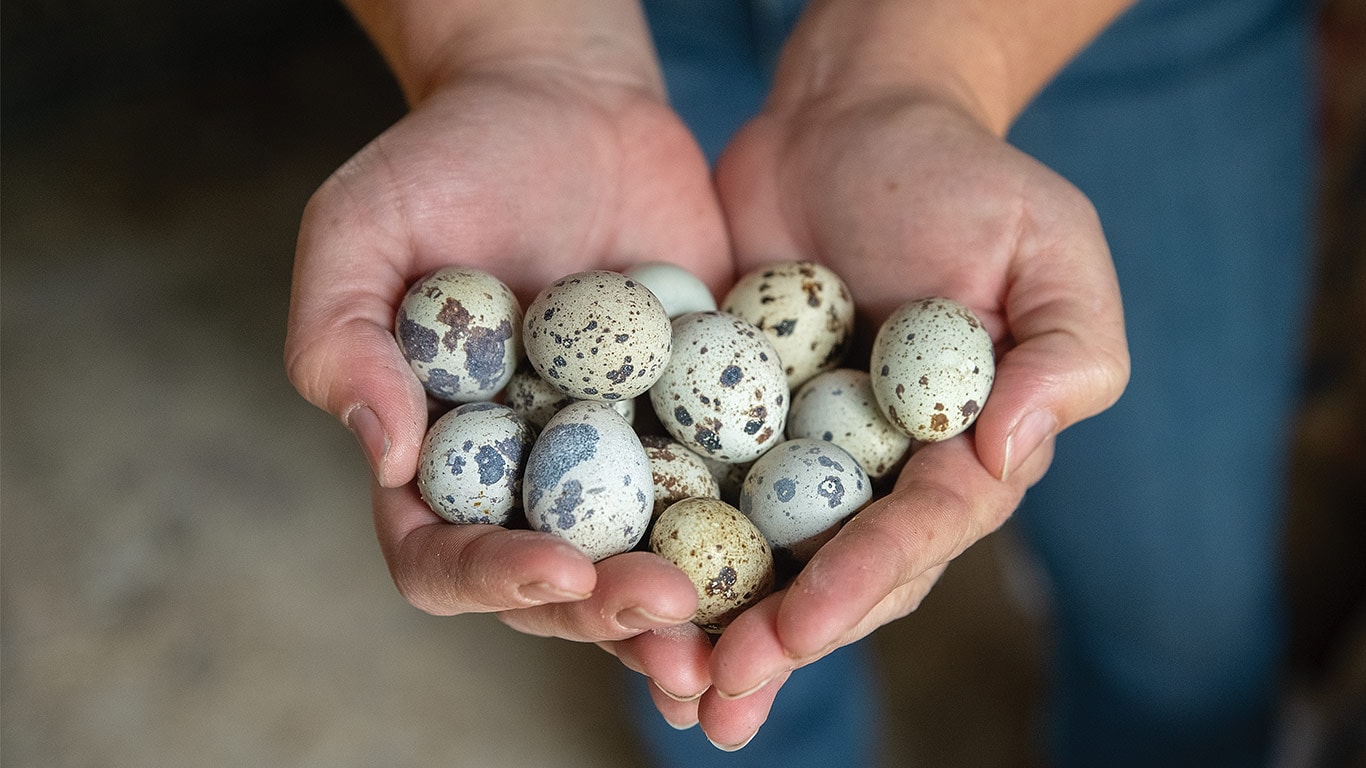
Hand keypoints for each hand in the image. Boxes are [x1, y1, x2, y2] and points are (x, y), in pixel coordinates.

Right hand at [285, 52, 731, 700]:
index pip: (441, 556)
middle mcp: (527, 478)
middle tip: (665, 605)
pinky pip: (726, 491)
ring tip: (732, 631)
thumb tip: (387, 456)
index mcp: (437, 457)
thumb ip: (340, 338)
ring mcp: (618, 458)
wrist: (566, 101)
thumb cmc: (445, 160)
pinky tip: (799, 557)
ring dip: (687, 609)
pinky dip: (756, 535)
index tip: (556, 565)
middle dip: (605, 613)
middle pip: (555, 586)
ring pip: (646, 563)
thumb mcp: (360, 229)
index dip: (491, 577)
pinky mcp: (695, 421)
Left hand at [678, 91, 1129, 745]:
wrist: (850, 116)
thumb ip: (1061, 354)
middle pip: (835, 569)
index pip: (920, 531)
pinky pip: (689, 483)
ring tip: (667, 684)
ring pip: (758, 552)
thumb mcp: (1047, 247)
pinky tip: (609, 588)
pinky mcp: (722, 416)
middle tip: (720, 689)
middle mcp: (878, 471)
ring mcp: (795, 450)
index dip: (865, 582)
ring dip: (715, 621)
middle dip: (782, 636)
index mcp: (961, 451)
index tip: (805, 625)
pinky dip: (658, 539)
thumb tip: (1011, 453)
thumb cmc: (963, 177)